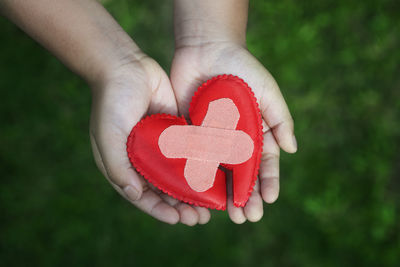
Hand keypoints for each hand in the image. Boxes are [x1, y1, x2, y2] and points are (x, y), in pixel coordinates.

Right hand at [90, 56, 210, 224]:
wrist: (125, 66)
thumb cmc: (111, 102)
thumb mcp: (108, 135)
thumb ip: (118, 166)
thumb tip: (135, 195)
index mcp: (124, 165)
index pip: (142, 196)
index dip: (159, 210)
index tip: (177, 219)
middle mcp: (143, 159)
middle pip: (164, 190)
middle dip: (181, 205)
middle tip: (199, 218)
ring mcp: (160, 146)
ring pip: (180, 175)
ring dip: (194, 190)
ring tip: (211, 204)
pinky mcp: (176, 131)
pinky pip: (189, 152)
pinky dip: (200, 165)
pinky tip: (216, 175)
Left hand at [171, 42, 296, 222]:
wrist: (207, 49)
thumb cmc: (242, 67)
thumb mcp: (267, 90)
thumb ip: (280, 119)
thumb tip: (292, 150)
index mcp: (255, 133)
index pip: (264, 164)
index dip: (267, 182)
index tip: (269, 199)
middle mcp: (234, 142)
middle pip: (241, 175)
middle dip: (246, 196)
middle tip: (247, 217)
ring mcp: (211, 141)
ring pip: (218, 174)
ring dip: (223, 196)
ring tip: (228, 214)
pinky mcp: (189, 136)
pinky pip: (193, 160)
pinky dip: (196, 179)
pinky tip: (199, 195)